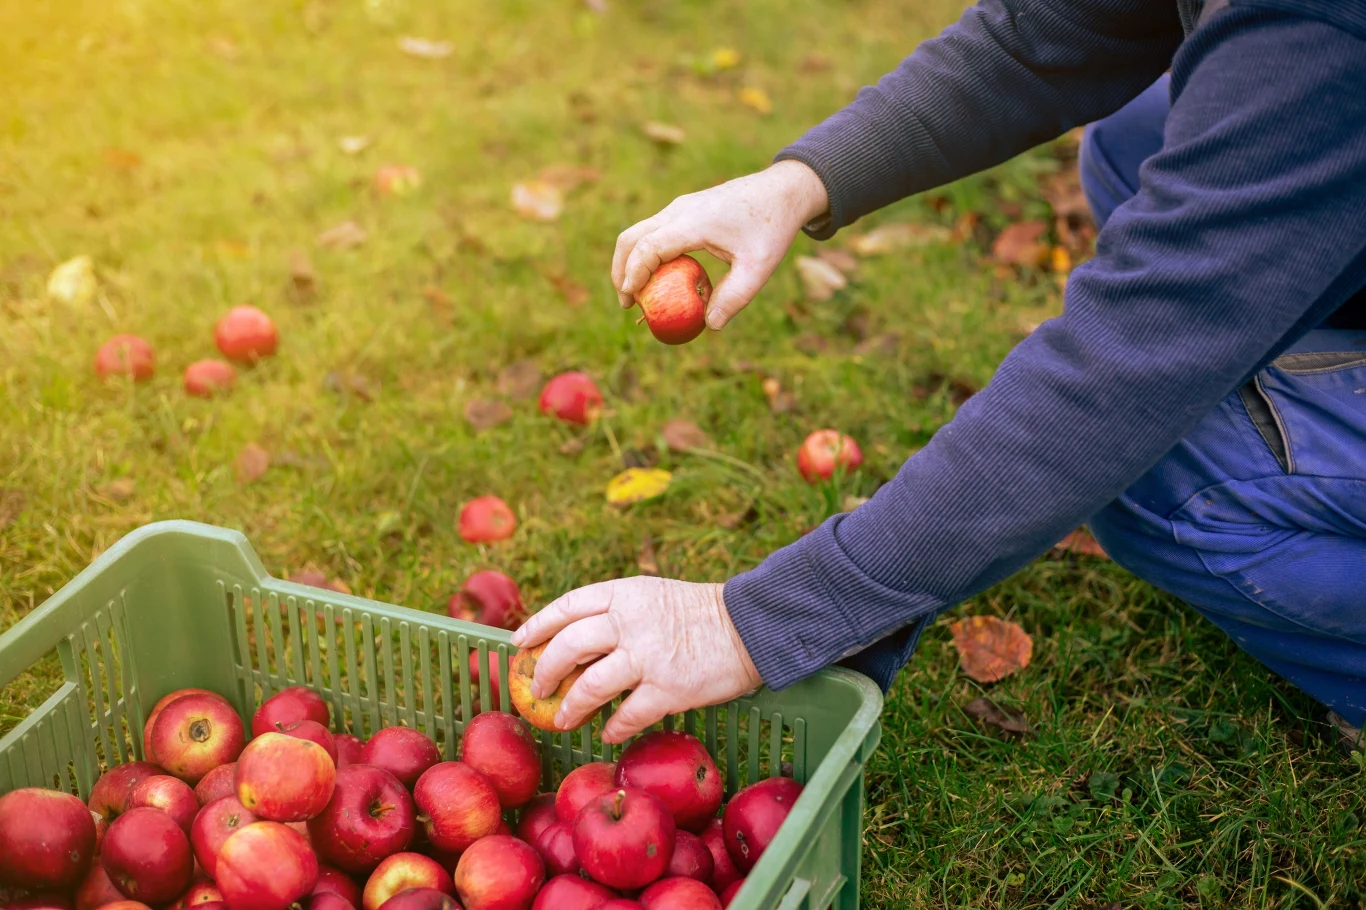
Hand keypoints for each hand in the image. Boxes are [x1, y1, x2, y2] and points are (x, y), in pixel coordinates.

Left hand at [510, 577, 762, 741]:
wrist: (749, 626)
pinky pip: (627, 715)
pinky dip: (613, 727)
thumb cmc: (700, 612)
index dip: (538, 625)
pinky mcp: (667, 689)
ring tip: (564, 718)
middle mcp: (629, 622)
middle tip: (538, 687)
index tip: (519, 643)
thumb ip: (617, 612)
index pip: (567, 606)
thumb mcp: (652, 596)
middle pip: (568, 646)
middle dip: (545, 671)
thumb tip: (576, 638)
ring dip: (571, 706)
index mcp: (624, 594)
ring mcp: (647, 656)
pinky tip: (608, 733)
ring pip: (590, 685)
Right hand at [612, 160, 828, 330]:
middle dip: (621, 271)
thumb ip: (735, 297)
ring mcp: (680, 207)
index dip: (634, 274)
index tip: (630, 301)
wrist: (782, 190)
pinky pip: (655, 231)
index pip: (648, 247)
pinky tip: (661, 277)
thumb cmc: (773, 226)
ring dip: (632, 262)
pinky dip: (647, 254)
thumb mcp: (759, 267)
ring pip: (639, 232)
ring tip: (640, 294)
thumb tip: (710, 325)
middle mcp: (679, 210)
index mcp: (694, 222)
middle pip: (631, 237)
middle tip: (627, 303)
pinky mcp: (685, 209)